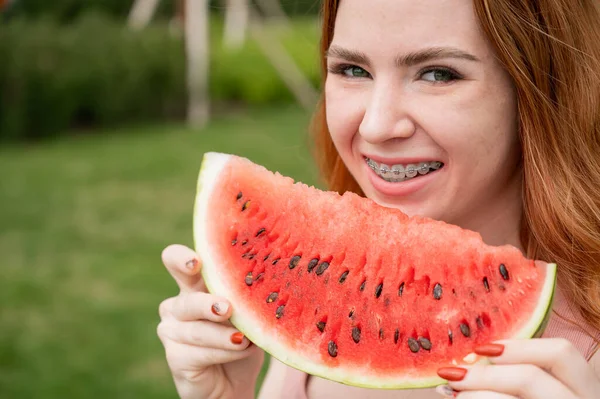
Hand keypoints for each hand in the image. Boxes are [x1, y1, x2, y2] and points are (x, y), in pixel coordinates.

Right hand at [157, 244, 264, 398]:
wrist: (235, 380)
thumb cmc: (241, 338)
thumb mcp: (246, 314)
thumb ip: (245, 300)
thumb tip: (261, 287)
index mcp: (193, 285)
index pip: (175, 262)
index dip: (181, 259)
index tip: (196, 262)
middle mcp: (177, 305)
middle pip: (188, 300)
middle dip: (207, 305)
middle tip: (227, 309)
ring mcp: (171, 331)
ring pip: (198, 331)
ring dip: (225, 336)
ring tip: (244, 340)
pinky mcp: (175, 357)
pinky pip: (200, 353)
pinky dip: (224, 352)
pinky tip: (241, 350)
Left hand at [435, 338, 599, 397]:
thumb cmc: (531, 397)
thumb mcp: (540, 390)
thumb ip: (517, 373)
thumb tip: (467, 361)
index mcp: (584, 387)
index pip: (562, 352)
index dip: (520, 346)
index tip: (483, 349)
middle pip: (531, 377)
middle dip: (485, 374)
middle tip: (454, 374)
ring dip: (476, 394)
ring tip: (453, 393)